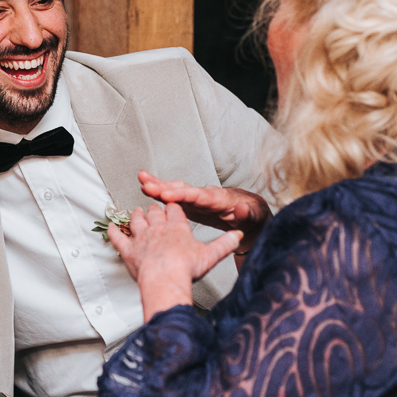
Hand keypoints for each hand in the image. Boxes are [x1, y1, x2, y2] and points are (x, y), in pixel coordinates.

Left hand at [109, 203, 241, 321]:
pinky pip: (118, 238)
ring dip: (136, 215)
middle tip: (154, 207)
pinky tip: (110, 227)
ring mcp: (141, 238)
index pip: (174, 209)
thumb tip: (237, 235)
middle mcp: (157, 228)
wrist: (164, 280)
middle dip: (155, 208)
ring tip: (136, 211)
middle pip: (155, 212)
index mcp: (177, 227)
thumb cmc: (186, 268)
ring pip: (136, 220)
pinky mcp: (128, 250)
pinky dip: (114, 232)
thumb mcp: (210, 255)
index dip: (173, 206)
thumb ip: (224, 244)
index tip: (172, 203)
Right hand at [137, 171, 269, 254]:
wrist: (251, 214)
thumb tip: (241, 209)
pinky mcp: (192, 203)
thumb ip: (247, 214)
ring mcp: (197, 198)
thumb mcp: (254, 217)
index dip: (182, 194)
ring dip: (159, 185)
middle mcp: (205, 195)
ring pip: (176, 189)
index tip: (166, 194)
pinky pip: (174, 196)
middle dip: (165, 186)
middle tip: (146, 183)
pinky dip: (161, 191)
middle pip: (183, 189)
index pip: (198, 196)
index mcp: (219, 199)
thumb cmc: (253, 216)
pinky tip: (147, 187)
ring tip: (141, 178)